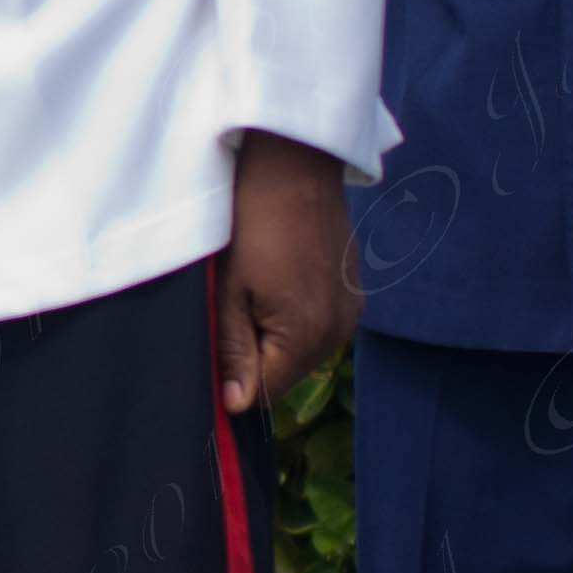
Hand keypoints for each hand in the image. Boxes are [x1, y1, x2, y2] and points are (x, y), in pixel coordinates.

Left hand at [217, 133, 360, 413]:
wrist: (294, 167)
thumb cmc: (252, 224)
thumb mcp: (230, 291)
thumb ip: (235, 351)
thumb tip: (237, 405)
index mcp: (305, 337)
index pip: (267, 393)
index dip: (236, 382)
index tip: (218, 350)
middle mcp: (338, 332)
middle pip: (287, 374)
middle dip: (257, 356)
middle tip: (234, 305)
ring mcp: (351, 312)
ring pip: (304, 351)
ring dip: (278, 336)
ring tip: (260, 285)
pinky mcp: (355, 292)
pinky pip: (321, 324)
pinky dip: (299, 315)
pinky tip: (282, 277)